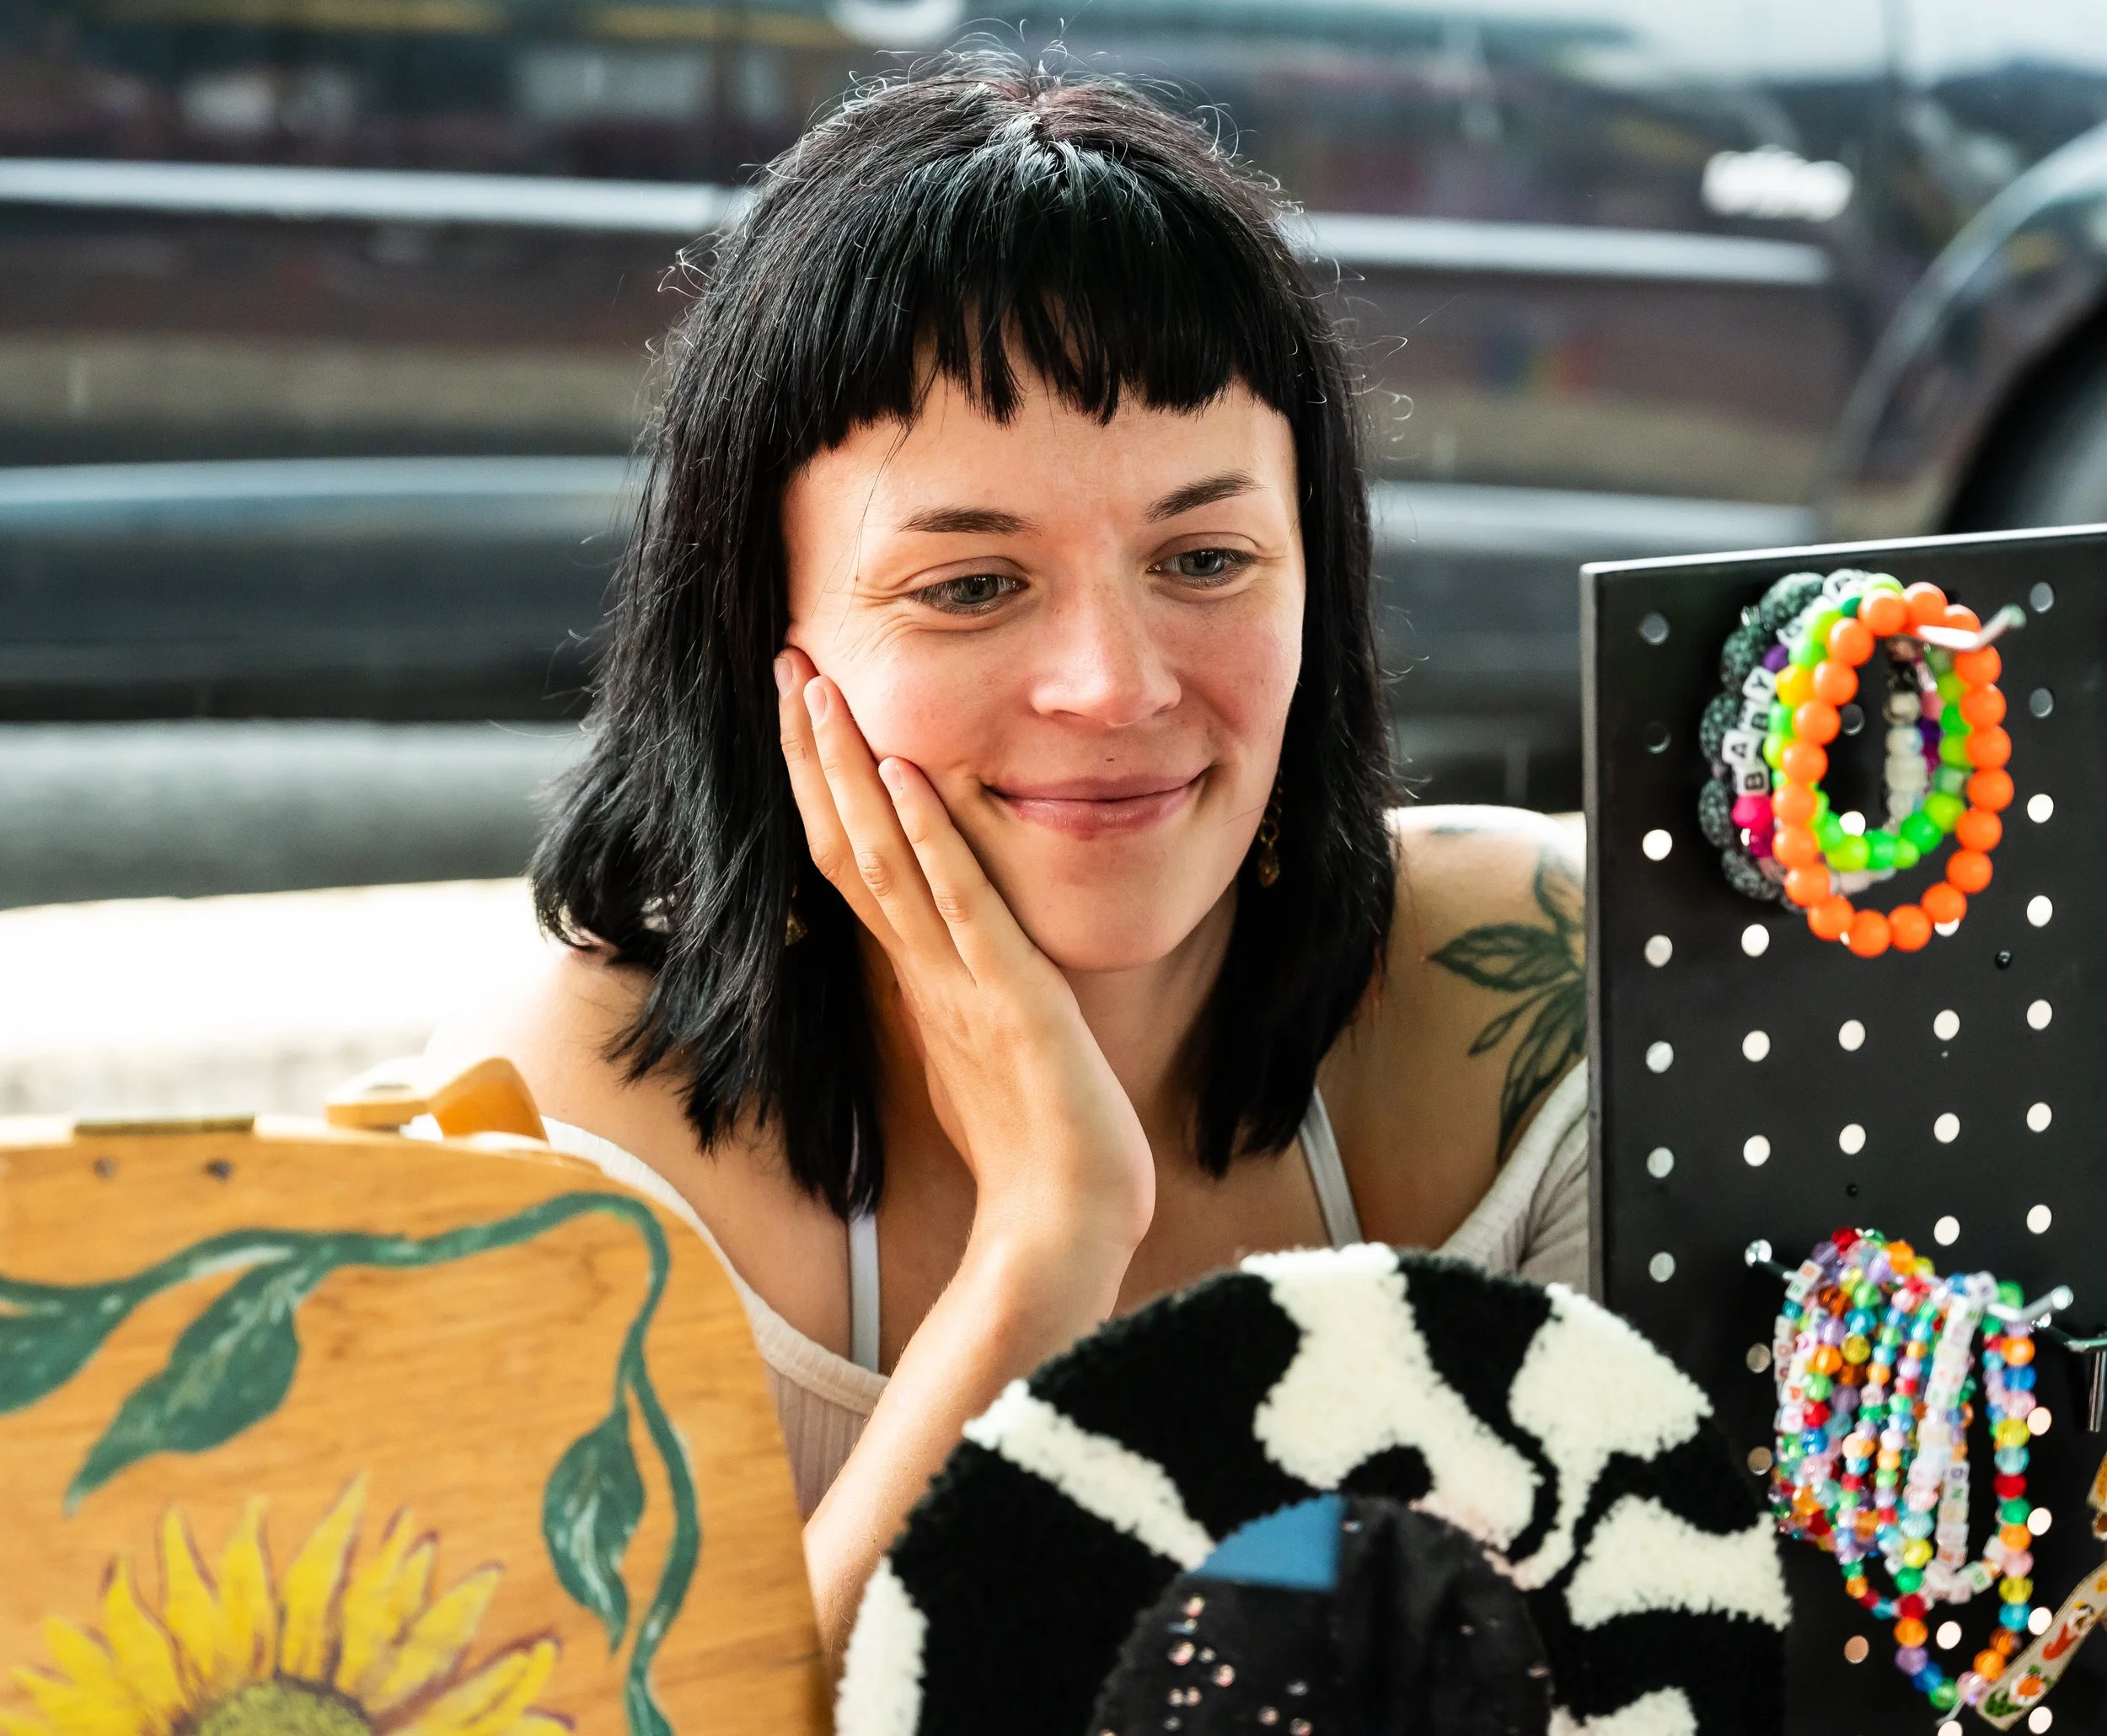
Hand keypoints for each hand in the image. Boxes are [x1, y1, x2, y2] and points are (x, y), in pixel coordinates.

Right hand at [775, 647, 1154, 1257]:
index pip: (850, 864)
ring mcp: (959, 984)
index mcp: (917, 980)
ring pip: (884, 862)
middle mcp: (922, 974)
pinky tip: (906, 776)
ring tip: (821, 690)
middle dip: (814, 753)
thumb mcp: (987, 1054)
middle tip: (789, 661)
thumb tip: (946, 968)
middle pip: (844, 845)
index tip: (804, 707)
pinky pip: (960, 907)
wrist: (1062, 1232)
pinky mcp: (1010, 1001)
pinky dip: (929, 839)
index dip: (819, 785)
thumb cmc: (1034, 1153)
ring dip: (848, 773)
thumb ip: (958, 999)